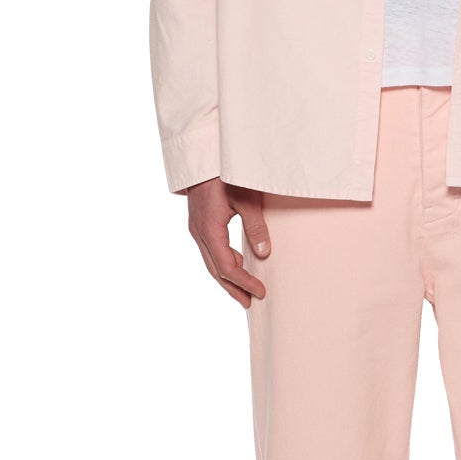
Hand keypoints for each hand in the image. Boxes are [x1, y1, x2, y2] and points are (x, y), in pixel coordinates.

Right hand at [183, 176, 271, 307]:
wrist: (204, 156)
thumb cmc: (226, 173)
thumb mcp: (247, 199)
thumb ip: (255, 226)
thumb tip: (264, 254)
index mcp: (209, 230)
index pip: (227, 267)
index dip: (244, 282)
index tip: (260, 291)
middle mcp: (199, 232)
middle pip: (215, 270)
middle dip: (233, 288)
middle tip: (250, 303)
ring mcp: (196, 228)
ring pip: (210, 261)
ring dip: (227, 278)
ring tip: (243, 291)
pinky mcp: (199, 222)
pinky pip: (209, 250)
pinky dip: (222, 262)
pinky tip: (235, 264)